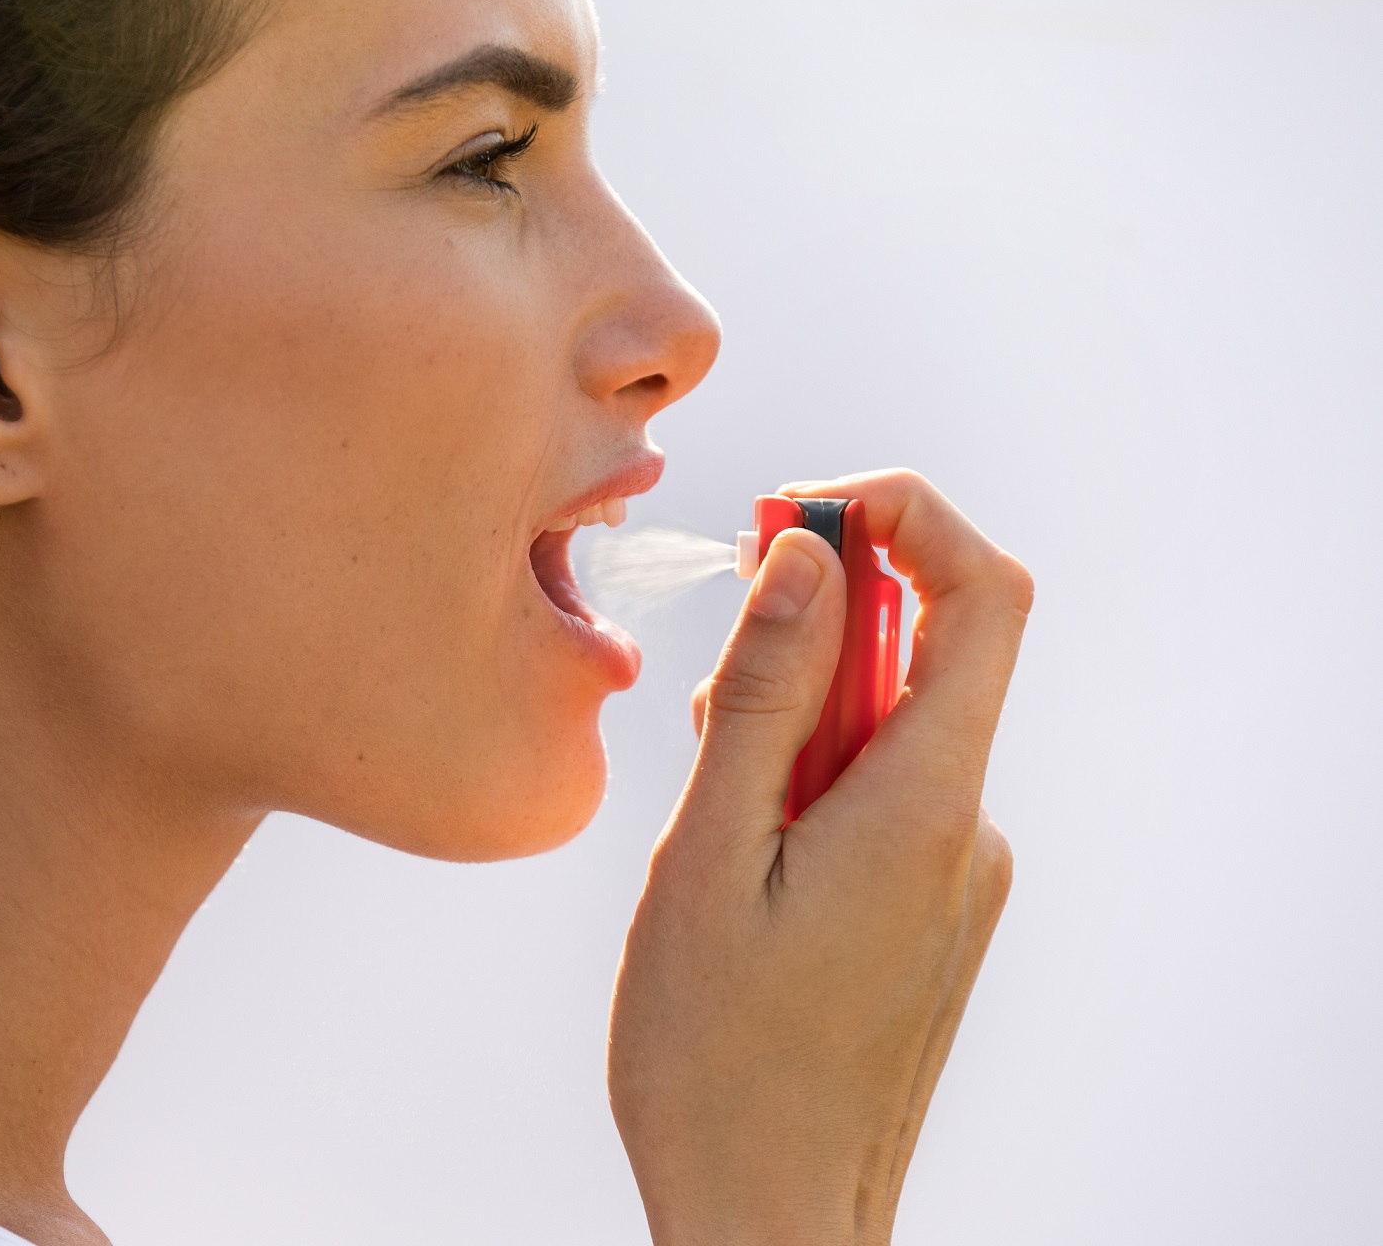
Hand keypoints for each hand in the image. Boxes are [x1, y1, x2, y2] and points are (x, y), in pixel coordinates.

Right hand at [608, 470, 1031, 1244]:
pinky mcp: (935, 915)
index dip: (907, 517)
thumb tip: (807, 556)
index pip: (983, 594)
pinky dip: (811, 785)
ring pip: (889, 732)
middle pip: (927, 656)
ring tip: (705, 816)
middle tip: (704, 686)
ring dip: (796, 724)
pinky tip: (737, 859)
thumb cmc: (718, 1055)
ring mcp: (960, 878)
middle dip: (816, 630)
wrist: (772, 1217)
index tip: (803, 513)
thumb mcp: (708, 854)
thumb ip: (764, 695)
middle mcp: (968, 830)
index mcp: (926, 804)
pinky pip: (885, 800)